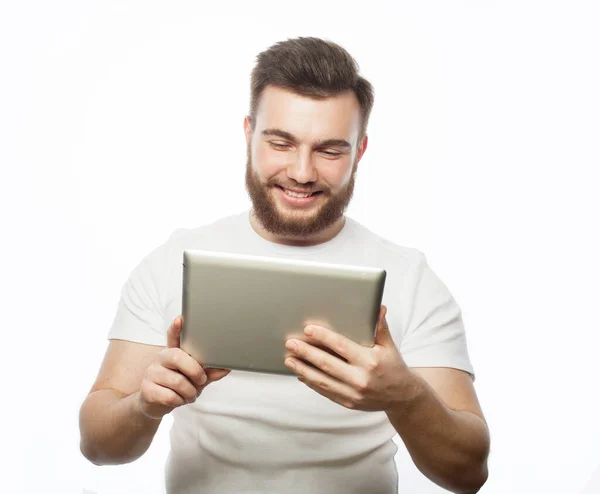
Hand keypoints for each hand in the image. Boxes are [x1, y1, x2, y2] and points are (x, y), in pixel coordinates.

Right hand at [137, 315, 229, 418]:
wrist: (156, 404)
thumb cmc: (179, 386)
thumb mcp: (196, 378)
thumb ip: (210, 371)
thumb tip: (226, 367)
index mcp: (173, 351)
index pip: (173, 335)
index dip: (177, 327)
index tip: (180, 319)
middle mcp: (161, 358)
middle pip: (177, 356)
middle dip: (194, 370)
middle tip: (201, 379)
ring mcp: (152, 372)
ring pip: (177, 381)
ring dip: (189, 392)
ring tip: (190, 394)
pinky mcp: (146, 389)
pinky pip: (170, 396)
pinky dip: (180, 401)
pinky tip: (179, 400)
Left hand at [284, 306, 411, 411]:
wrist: (403, 398)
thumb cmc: (394, 367)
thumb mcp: (389, 346)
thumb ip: (380, 327)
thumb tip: (378, 307)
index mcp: (370, 361)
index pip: (341, 346)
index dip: (323, 337)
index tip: (308, 330)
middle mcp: (360, 378)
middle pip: (326, 363)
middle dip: (306, 353)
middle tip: (290, 344)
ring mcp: (353, 393)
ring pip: (322, 380)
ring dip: (303, 369)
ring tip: (289, 359)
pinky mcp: (348, 402)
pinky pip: (326, 391)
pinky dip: (311, 382)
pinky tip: (301, 374)